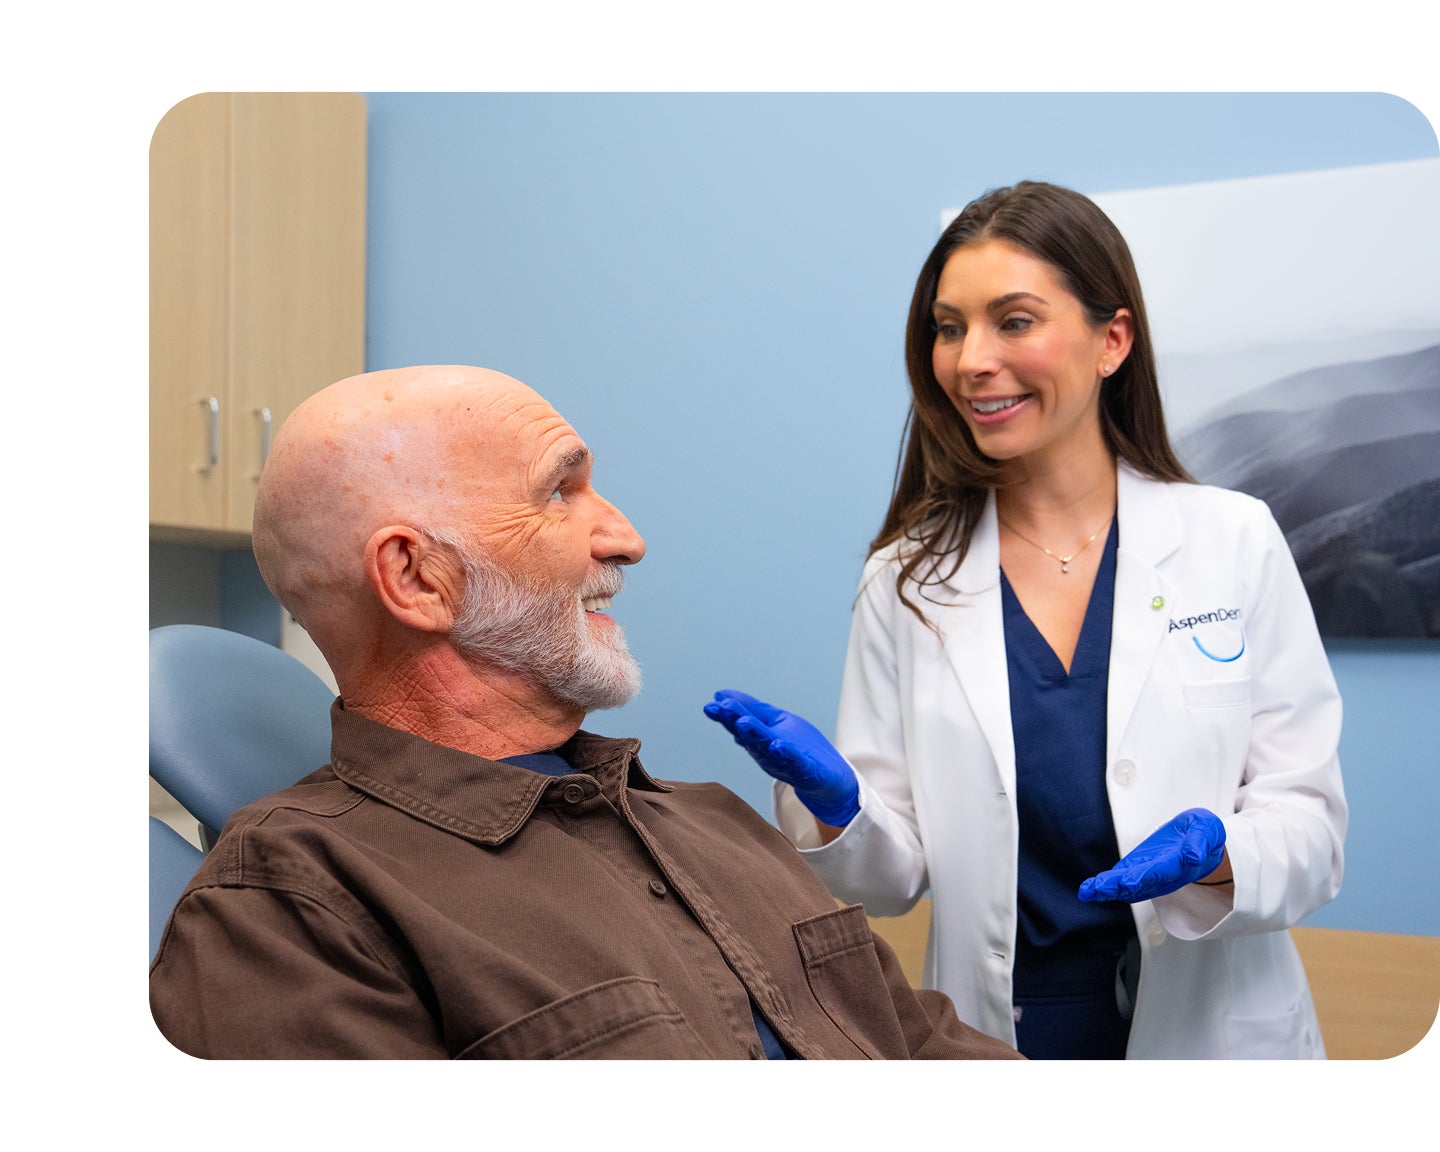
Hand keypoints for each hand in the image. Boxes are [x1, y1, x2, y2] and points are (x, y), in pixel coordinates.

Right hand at [703, 689, 859, 827]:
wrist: (827, 779)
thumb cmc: (799, 748)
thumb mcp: (773, 723)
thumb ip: (750, 710)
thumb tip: (721, 695)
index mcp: (760, 738)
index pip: (740, 724)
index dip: (725, 715)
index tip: (710, 705)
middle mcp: (768, 750)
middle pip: (749, 735)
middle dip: (735, 722)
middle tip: (722, 709)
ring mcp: (786, 761)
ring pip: (767, 748)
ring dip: (755, 736)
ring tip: (744, 723)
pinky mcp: (806, 770)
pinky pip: (795, 761)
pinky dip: (786, 753)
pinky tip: (778, 744)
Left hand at [1078, 808, 1226, 902]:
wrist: (1198, 843)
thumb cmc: (1202, 835)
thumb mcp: (1207, 830)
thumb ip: (1200, 841)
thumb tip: (1193, 855)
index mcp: (1178, 863)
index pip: (1161, 871)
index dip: (1144, 876)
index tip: (1128, 882)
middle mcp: (1162, 874)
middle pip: (1140, 882)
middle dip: (1119, 885)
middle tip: (1101, 887)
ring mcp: (1148, 875)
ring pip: (1126, 886)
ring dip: (1107, 889)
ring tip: (1089, 891)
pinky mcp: (1137, 871)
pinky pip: (1119, 882)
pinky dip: (1104, 887)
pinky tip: (1088, 890)